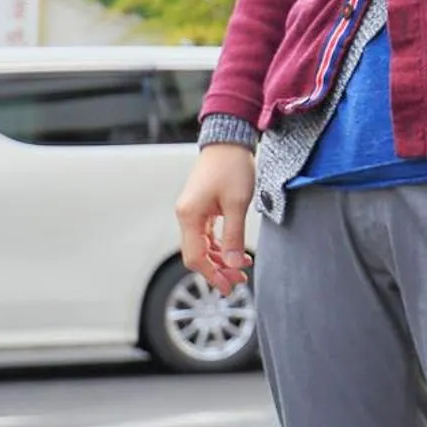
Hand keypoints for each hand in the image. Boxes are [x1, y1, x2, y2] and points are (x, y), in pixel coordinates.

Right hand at [175, 144, 255, 293]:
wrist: (228, 139)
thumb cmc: (232, 167)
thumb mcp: (237, 204)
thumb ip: (234, 236)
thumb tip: (235, 265)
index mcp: (189, 216)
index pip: (195, 257)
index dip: (212, 275)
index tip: (229, 287)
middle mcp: (186, 215)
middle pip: (197, 254)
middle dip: (217, 269)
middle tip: (239, 281)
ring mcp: (192, 211)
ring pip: (202, 245)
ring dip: (220, 259)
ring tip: (241, 269)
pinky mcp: (201, 207)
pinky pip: (206, 234)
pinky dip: (220, 245)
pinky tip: (235, 252)